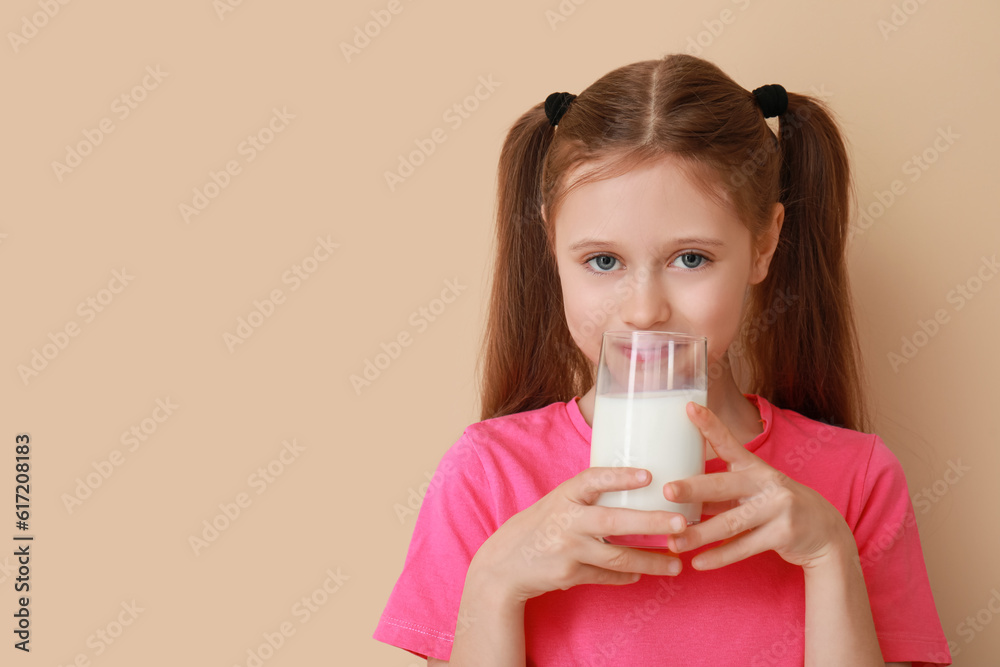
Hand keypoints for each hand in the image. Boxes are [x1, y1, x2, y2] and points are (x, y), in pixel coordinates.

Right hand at [471, 466, 685, 603]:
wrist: (503, 564)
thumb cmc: (539, 526)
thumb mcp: (557, 503)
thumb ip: (587, 497)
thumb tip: (636, 486)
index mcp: (565, 496)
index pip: (593, 480)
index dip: (620, 476)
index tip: (648, 474)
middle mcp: (567, 521)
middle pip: (615, 521)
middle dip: (651, 522)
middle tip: (681, 523)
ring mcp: (569, 549)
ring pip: (618, 557)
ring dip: (651, 561)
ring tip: (677, 564)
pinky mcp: (570, 574)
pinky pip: (607, 576)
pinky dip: (627, 576)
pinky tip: (644, 574)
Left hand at [663, 402, 854, 569]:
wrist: (825, 532)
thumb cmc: (776, 506)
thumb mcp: (752, 492)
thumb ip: (720, 491)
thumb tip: (676, 493)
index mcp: (754, 468)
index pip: (728, 443)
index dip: (709, 424)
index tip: (689, 407)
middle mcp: (766, 483)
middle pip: (723, 485)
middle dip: (693, 488)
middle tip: (666, 490)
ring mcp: (778, 508)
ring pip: (730, 522)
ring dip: (699, 534)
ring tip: (672, 541)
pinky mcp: (784, 534)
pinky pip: (745, 547)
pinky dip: (720, 557)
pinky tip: (698, 563)